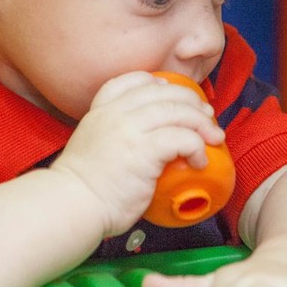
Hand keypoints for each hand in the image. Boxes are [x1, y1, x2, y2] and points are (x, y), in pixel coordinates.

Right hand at [50, 72, 224, 235]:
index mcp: (102, 109)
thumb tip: (146, 137)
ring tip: (213, 138)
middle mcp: (116, 112)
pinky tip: (200, 161)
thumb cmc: (85, 186)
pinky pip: (183, 138)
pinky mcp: (144, 150)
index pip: (134, 80)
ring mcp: (130, 129)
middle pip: (165, 93)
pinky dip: (198, 147)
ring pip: (179, 112)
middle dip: (192, 102)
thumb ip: (116, 132)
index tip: (174, 96)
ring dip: (202, 124)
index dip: (161, 84)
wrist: (72, 206)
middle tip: (207, 117)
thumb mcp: (95, 143)